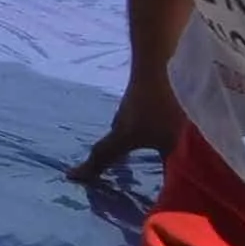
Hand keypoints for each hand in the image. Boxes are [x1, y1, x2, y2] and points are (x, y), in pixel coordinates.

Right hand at [70, 67, 184, 182]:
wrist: (166, 54)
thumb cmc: (167, 103)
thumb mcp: (173, 142)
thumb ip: (173, 168)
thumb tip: (173, 191)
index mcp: (123, 134)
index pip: (102, 156)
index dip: (88, 169)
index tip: (70, 177)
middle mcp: (123, 118)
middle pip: (115, 141)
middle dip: (113, 156)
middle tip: (116, 172)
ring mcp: (135, 102)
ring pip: (128, 127)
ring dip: (131, 140)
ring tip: (142, 150)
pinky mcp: (148, 91)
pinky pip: (141, 117)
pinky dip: (145, 127)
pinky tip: (162, 126)